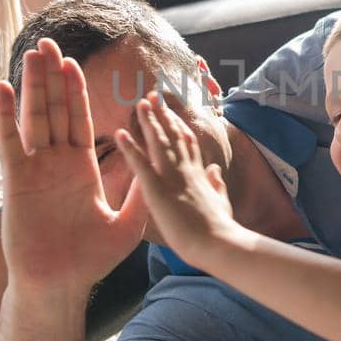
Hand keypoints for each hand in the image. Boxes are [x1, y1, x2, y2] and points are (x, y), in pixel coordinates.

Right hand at [0, 38, 147, 291]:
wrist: (60, 285)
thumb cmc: (91, 260)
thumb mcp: (127, 223)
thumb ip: (139, 192)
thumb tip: (156, 162)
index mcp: (82, 169)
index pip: (80, 120)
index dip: (77, 92)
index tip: (75, 63)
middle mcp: (57, 164)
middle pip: (56, 110)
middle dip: (53, 77)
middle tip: (50, 43)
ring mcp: (35, 170)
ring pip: (35, 118)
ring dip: (33, 85)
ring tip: (32, 53)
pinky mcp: (17, 182)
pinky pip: (11, 143)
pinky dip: (7, 115)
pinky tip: (4, 88)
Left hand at [114, 93, 236, 261]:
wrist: (218, 244)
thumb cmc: (220, 230)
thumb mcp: (221, 202)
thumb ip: (216, 184)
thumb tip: (214, 169)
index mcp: (198, 174)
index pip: (187, 143)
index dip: (178, 125)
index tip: (170, 112)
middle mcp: (186, 170)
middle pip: (173, 135)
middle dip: (163, 114)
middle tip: (152, 95)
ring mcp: (172, 178)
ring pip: (159, 142)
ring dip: (148, 121)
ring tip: (139, 104)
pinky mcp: (158, 191)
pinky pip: (141, 165)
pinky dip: (129, 149)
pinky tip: (119, 134)